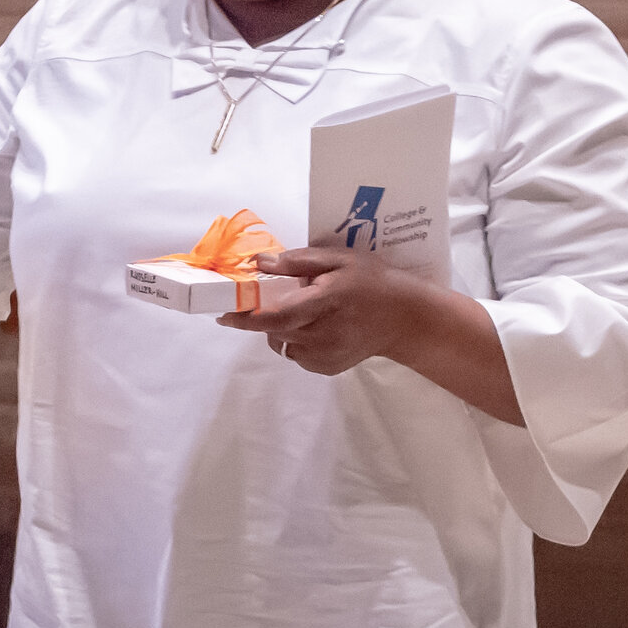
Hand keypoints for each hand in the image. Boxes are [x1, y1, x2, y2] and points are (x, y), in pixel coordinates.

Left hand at [216, 247, 430, 375]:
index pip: (277, 316)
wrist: (406, 319)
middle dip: (262, 316)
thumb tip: (258, 263)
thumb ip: (297, 261)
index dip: (245, 317)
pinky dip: (295, 340)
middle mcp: (323, 335)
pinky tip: (315, 327)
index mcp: (326, 303)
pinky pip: (296, 355)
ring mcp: (326, 356)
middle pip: (274, 330)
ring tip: (302, 312)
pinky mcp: (328, 368)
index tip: (222, 313)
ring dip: (280, 328)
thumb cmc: (372, 282)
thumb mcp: (339, 260)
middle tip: (269, 298)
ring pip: (282, 344)